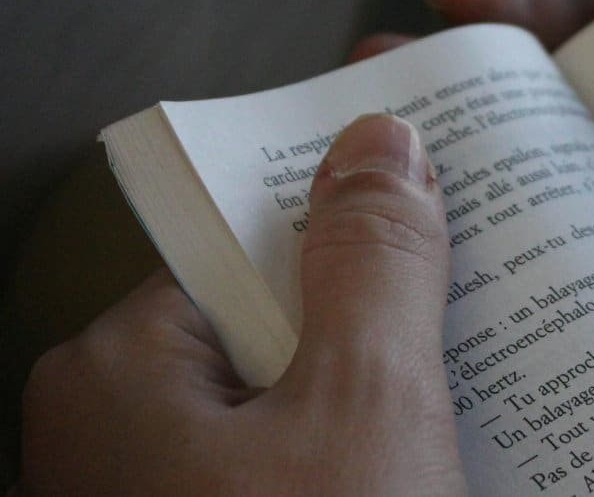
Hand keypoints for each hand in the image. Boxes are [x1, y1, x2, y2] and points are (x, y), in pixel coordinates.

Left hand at [19, 115, 466, 495]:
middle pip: (273, 325)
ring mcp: (148, 489)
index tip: (427, 195)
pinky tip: (409, 469)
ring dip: (370, 401)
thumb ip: (376, 266)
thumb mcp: (367, 408)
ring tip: (455, 404)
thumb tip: (378, 148)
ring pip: (286, 404)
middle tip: (466, 322)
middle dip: (372, 322)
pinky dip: (344, 458)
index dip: (349, 217)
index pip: (247, 245)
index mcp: (116, 371)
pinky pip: (284, 463)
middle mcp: (110, 428)